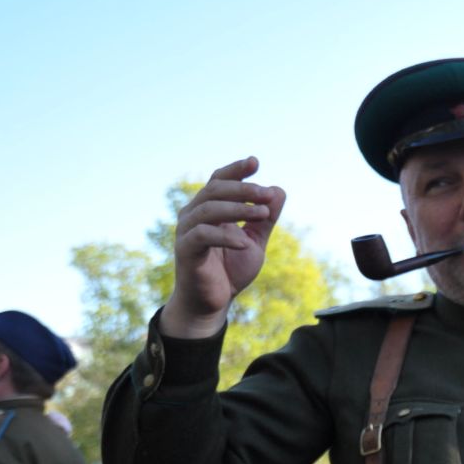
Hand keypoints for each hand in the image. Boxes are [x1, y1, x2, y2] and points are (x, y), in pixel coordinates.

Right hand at [160, 157, 286, 339]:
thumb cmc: (231, 269)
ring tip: (264, 213)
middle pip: (215, 189)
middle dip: (243, 188)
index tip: (255, 162)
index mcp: (209, 209)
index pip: (219, 180)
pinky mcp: (185, 250)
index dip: (235, 170)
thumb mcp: (255, 241)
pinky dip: (225, 236)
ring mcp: (187, 231)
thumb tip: (278, 190)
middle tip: (267, 195)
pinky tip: (245, 242)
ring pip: (209, 208)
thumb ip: (265, 219)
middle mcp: (194, 214)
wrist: (213, 302)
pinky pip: (203, 235)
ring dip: (238, 208)